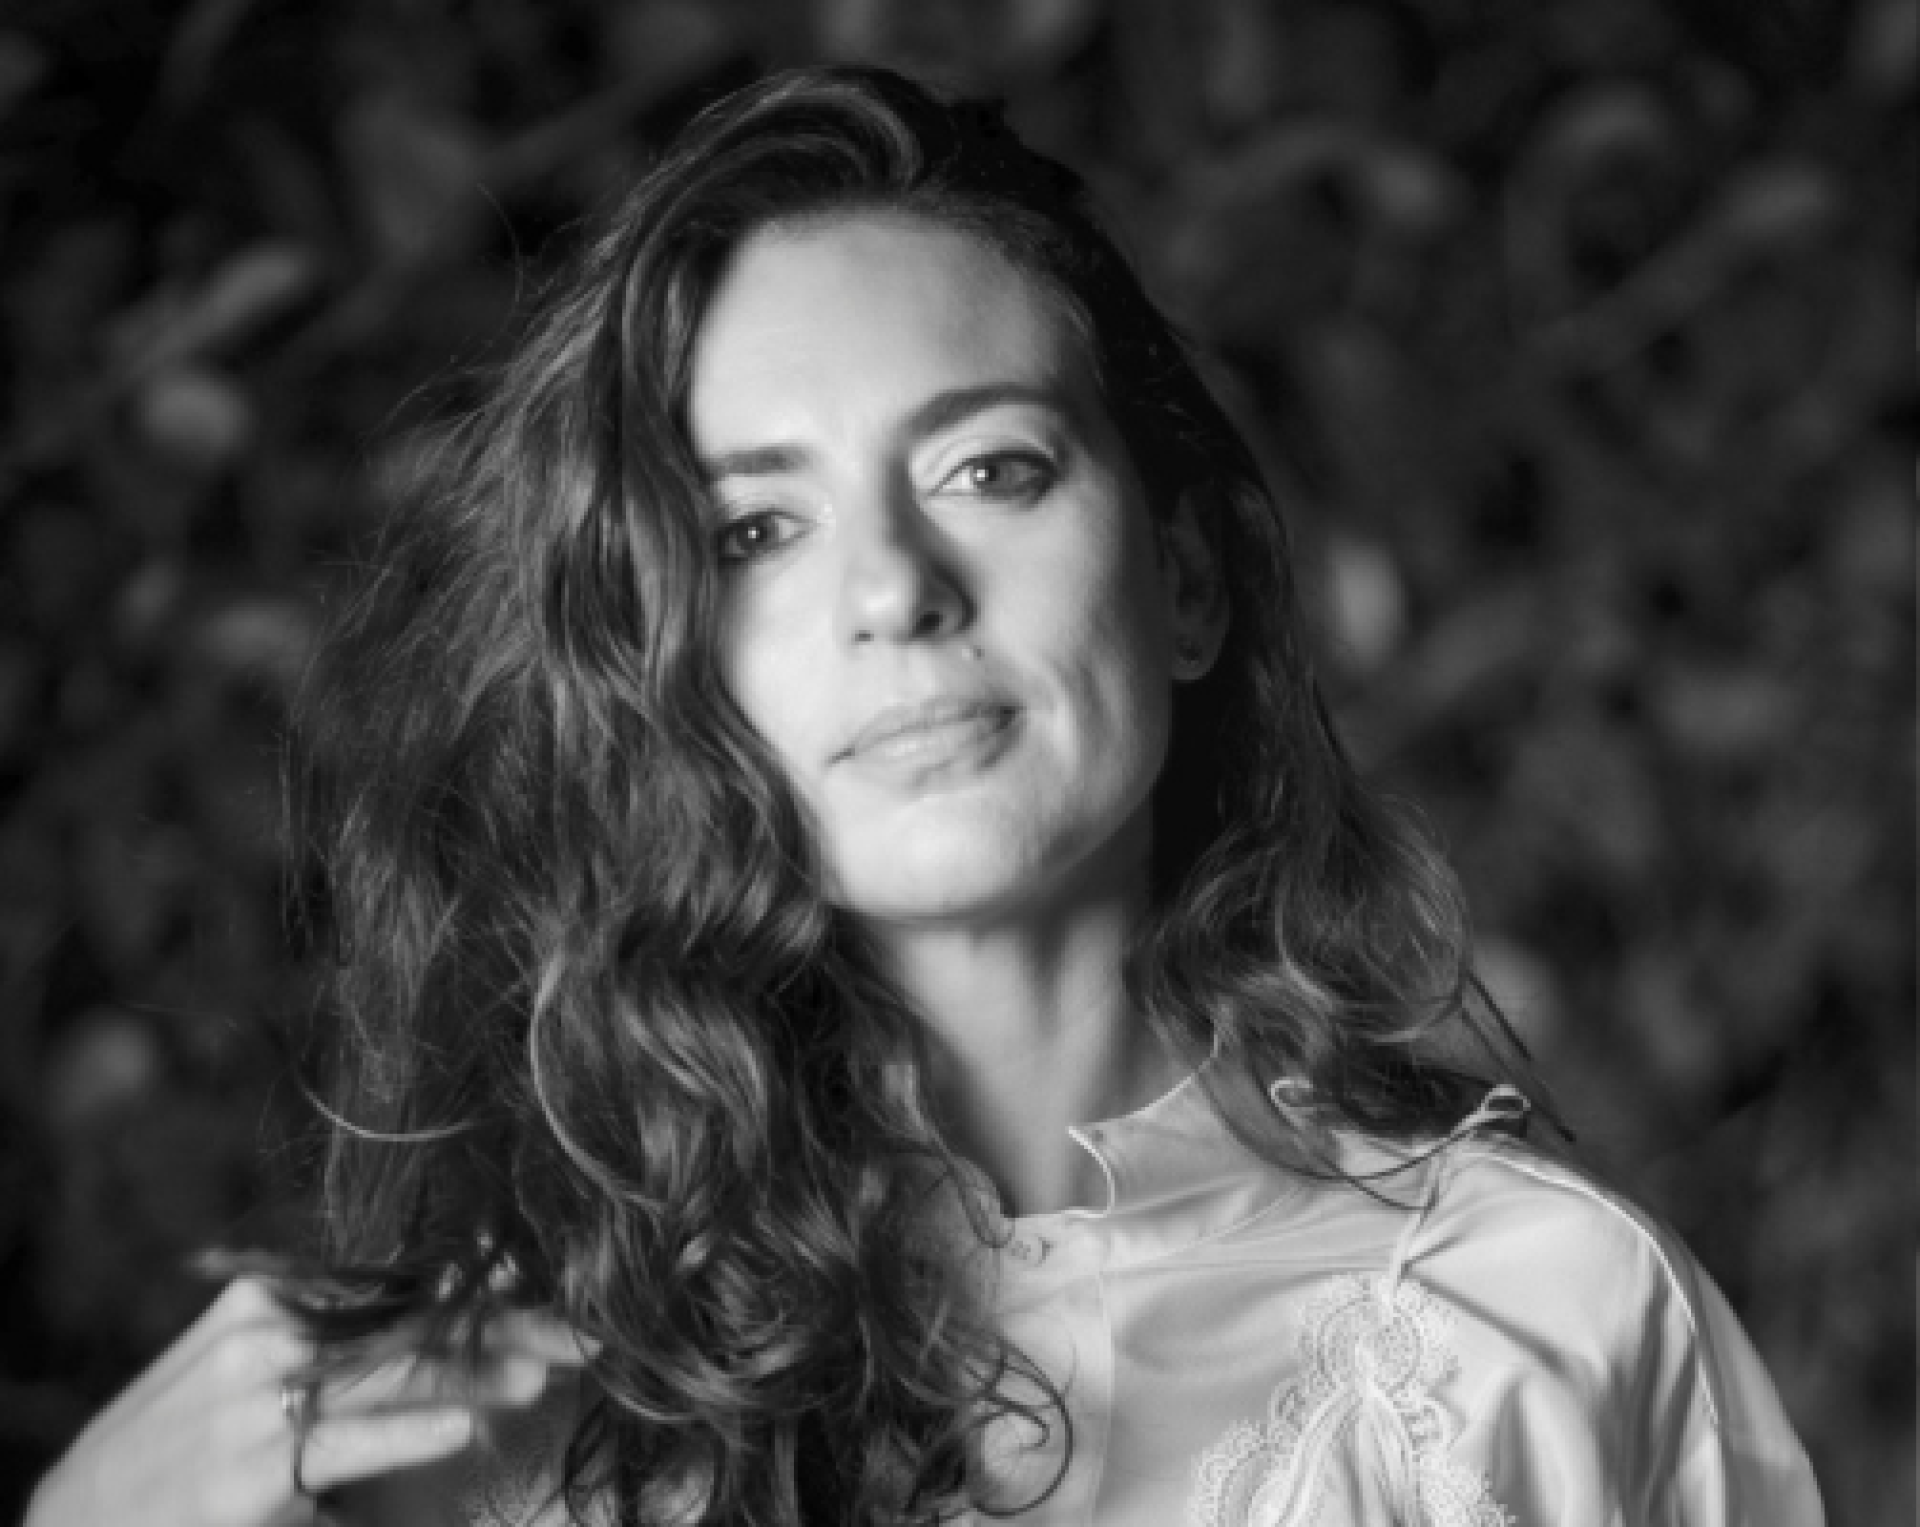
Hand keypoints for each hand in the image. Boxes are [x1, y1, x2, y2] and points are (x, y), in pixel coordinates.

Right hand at [24, 1278, 594, 1526]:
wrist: (79, 1521)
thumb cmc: (184, 1446)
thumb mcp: (252, 1369)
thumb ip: (339, 1336)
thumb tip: (453, 1298)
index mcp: (270, 1295)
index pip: (397, 1284)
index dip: (481, 1285)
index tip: (551, 1281)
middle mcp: (264, 1331)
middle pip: (408, 1322)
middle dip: (501, 1329)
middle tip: (581, 1333)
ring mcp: (250, 1398)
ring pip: (390, 1377)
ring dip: (473, 1377)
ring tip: (539, 1374)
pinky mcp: (246, 1469)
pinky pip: (344, 1443)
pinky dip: (406, 1434)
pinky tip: (462, 1428)